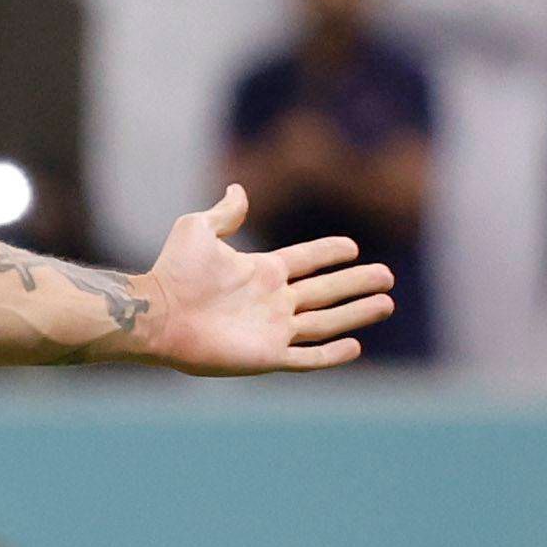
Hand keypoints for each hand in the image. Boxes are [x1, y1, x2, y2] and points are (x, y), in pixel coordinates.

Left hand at [133, 184, 391, 372]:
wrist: (158, 314)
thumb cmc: (174, 272)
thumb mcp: (198, 229)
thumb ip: (225, 213)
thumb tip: (239, 190)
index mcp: (262, 271)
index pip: (306, 260)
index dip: (328, 253)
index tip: (352, 248)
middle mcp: (273, 301)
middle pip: (326, 291)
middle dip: (357, 284)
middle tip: (387, 277)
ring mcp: (272, 329)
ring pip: (326, 322)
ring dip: (356, 313)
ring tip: (386, 303)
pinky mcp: (267, 356)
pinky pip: (307, 357)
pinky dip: (331, 354)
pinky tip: (355, 345)